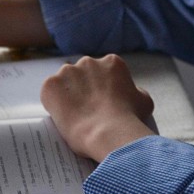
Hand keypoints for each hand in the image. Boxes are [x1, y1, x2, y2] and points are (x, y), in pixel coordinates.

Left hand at [40, 54, 155, 161]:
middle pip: (82, 74)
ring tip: (73, 116)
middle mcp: (88, 61)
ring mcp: (67, 72)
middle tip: (86, 110)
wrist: (108, 132)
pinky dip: (53, 105)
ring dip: (66, 95)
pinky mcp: (51, 85)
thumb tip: (133, 92)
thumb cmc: (128, 119)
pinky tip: (62, 118)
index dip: (101, 88)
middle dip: (83, 89)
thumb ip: (136, 92)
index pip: (103, 72)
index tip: (101, 102)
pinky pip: (49, 94)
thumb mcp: (144, 102)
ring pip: (64, 83)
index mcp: (112, 62)